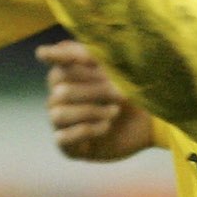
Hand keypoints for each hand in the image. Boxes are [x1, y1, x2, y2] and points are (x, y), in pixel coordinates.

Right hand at [39, 40, 156, 161]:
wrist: (150, 124)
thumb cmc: (133, 92)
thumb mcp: (116, 68)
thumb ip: (88, 54)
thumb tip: (46, 51)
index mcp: (69, 77)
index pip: (57, 66)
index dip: (55, 60)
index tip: (51, 55)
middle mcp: (59, 100)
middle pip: (59, 89)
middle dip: (93, 89)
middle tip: (119, 92)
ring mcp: (61, 124)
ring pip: (59, 113)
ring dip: (90, 111)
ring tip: (115, 111)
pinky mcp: (68, 146)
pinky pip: (63, 137)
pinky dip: (87, 130)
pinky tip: (107, 126)